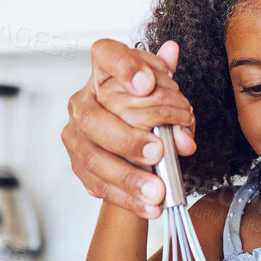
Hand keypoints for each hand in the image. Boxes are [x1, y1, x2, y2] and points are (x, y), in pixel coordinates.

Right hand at [63, 39, 197, 218]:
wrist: (130, 144)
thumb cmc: (145, 111)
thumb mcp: (166, 98)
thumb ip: (177, 102)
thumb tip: (183, 110)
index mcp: (103, 74)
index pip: (105, 55)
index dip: (124, 66)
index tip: (148, 83)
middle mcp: (83, 101)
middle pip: (93, 118)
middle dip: (127, 137)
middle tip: (158, 151)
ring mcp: (76, 135)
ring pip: (93, 157)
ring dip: (128, 176)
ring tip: (156, 190)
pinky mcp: (79, 165)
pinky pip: (99, 185)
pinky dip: (127, 198)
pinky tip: (149, 206)